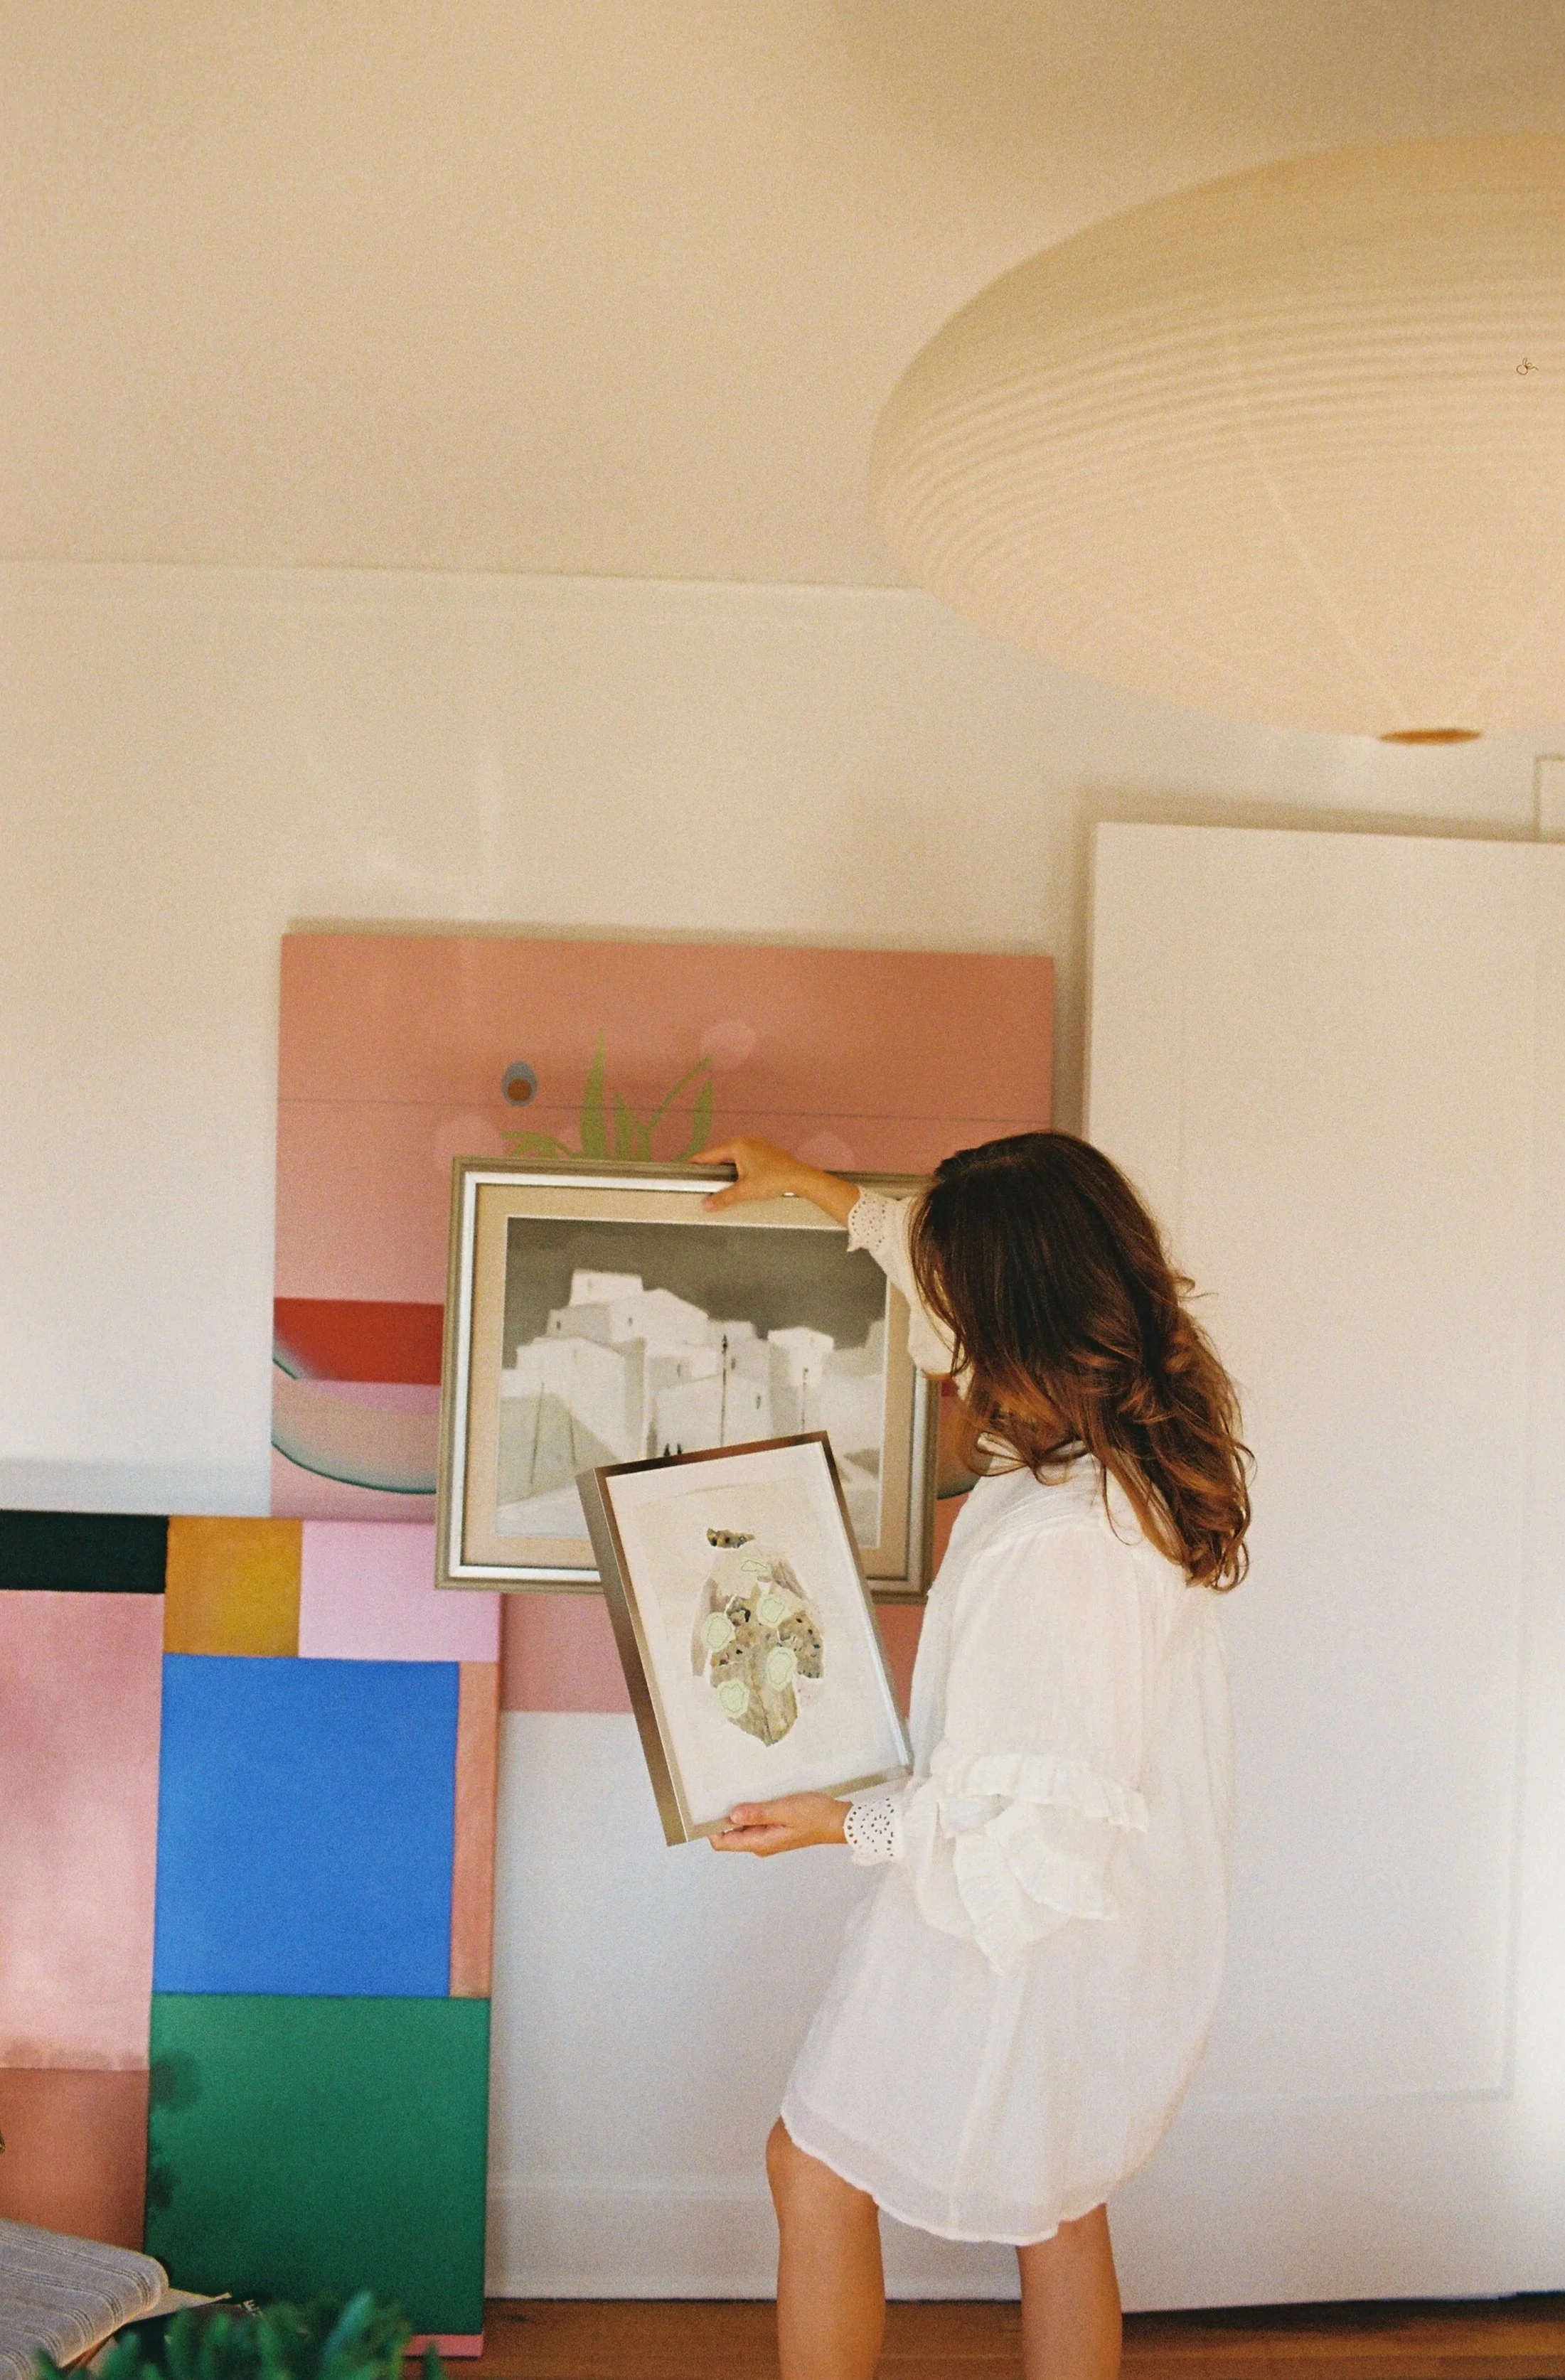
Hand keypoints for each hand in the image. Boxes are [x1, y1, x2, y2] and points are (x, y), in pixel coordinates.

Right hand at [694, 1136, 858, 1225]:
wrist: (800, 1178)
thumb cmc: (776, 1179)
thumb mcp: (745, 1190)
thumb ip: (724, 1197)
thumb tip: (708, 1203)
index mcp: (737, 1145)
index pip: (709, 1154)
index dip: (696, 1163)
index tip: (686, 1167)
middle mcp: (746, 1140)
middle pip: (720, 1154)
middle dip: (711, 1166)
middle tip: (702, 1178)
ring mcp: (756, 1144)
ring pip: (733, 1155)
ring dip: (726, 1167)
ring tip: (721, 1181)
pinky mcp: (765, 1150)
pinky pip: (744, 1156)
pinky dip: (738, 1165)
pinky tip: (739, 1177)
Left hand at [708, 1792, 849, 1855]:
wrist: (838, 1821)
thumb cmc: (815, 1816)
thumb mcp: (784, 1810)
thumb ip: (758, 1813)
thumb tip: (732, 1815)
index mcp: (760, 1842)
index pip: (723, 1843)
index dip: (712, 1828)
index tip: (707, 1808)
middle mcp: (761, 1843)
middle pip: (731, 1834)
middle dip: (724, 1816)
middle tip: (722, 1793)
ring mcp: (768, 1837)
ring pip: (743, 1826)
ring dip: (740, 1811)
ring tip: (740, 1790)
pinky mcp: (776, 1829)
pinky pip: (756, 1821)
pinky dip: (752, 1810)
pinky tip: (757, 1795)